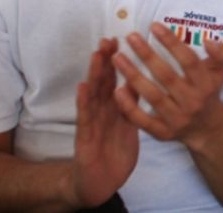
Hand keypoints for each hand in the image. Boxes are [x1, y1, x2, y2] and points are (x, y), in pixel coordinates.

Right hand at [65, 38, 138, 209]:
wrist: (101, 181)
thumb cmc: (114, 151)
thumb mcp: (127, 125)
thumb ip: (131, 104)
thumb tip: (139, 81)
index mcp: (113, 107)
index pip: (114, 79)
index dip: (116, 61)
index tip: (120, 40)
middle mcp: (100, 111)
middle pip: (102, 82)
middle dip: (104, 60)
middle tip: (108, 40)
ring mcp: (91, 122)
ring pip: (93, 95)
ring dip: (94, 74)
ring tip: (96, 55)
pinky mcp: (84, 137)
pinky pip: (85, 118)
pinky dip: (83, 102)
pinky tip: (82, 87)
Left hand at [112, 23, 222, 150]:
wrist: (208, 129)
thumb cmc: (209, 92)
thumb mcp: (221, 72)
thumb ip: (221, 53)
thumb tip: (208, 41)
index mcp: (205, 85)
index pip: (188, 60)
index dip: (171, 42)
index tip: (154, 26)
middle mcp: (192, 102)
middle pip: (166, 76)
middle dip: (147, 55)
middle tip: (130, 37)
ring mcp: (177, 119)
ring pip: (152, 96)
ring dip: (133, 76)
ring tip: (117, 57)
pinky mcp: (163, 133)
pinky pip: (143, 120)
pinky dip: (129, 106)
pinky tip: (117, 90)